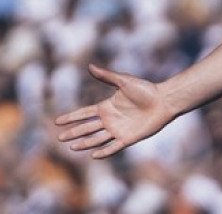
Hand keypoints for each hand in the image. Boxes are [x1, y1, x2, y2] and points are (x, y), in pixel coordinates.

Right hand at [55, 64, 175, 158]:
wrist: (164, 100)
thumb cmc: (146, 89)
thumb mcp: (124, 81)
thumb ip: (106, 76)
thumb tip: (90, 66)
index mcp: (107, 106)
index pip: (84, 113)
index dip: (71, 117)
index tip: (57, 121)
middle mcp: (110, 119)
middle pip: (87, 128)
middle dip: (73, 133)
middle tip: (59, 137)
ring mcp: (118, 130)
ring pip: (97, 139)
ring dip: (84, 143)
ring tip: (72, 147)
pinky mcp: (128, 138)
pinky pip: (113, 147)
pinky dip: (103, 152)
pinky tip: (93, 155)